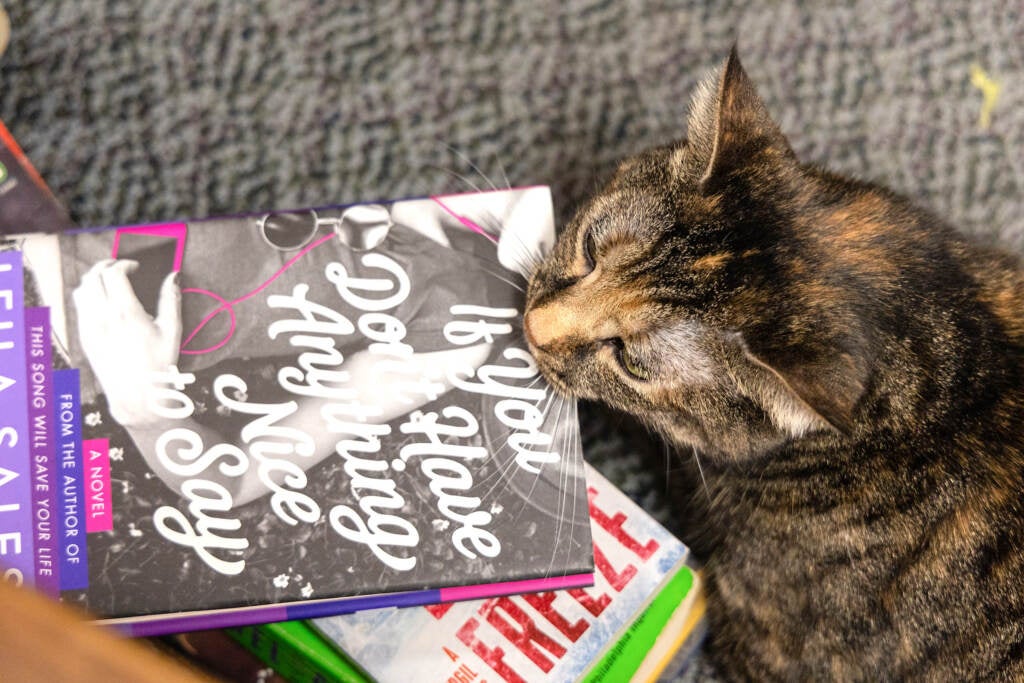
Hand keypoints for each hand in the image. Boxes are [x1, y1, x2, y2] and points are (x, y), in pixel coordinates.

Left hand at [73, 259, 181, 426]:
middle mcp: (103, 317)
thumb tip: (173, 277)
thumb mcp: (171, 331)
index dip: (124, 264)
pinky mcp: (85, 337)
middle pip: (93, 276)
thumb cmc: (157, 365)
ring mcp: (90, 327)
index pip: (114, 274)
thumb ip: (171, 299)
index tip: (134, 267)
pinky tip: (101, 300)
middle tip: (119, 268)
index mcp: (126, 313)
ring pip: (82, 289)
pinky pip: (79, 306)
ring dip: (94, 279)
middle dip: (106, 266)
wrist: (137, 395)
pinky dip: (87, 295)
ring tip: (108, 281)